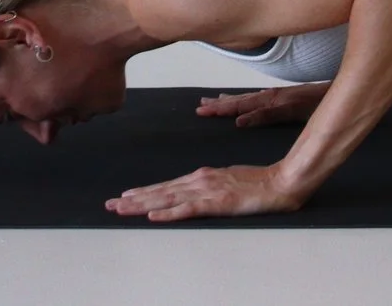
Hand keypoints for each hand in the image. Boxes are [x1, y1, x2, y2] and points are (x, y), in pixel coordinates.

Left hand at [106, 162, 308, 221]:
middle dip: (134, 199)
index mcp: (203, 176)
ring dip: (142, 204)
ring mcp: (207, 191)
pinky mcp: (216, 203)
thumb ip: (211, 186)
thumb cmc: (259, 183)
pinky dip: (168, 212)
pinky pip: (187, 209)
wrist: (281, 181)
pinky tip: (153, 216)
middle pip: (161, 191)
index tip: (124, 197)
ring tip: (121, 209)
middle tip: (110, 205)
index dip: (144, 192)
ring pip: (167, 198)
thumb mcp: (230, 181)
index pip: (167, 186)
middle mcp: (200, 180)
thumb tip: (193, 193)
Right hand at [196, 82, 331, 127]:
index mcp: (271, 100)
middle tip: (200, 108)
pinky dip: (244, 99)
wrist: (338, 91)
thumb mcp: (293, 112)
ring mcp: (277, 95)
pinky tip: (240, 102)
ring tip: (211, 102)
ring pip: (247, 98)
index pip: (240, 105)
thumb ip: (268, 115)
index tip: (202, 113)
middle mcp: (272, 96)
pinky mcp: (283, 97)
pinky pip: (256, 97)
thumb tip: (240, 121)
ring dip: (229, 100)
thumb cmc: (319, 104)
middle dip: (220, 105)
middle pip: (241, 100)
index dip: (222, 110)